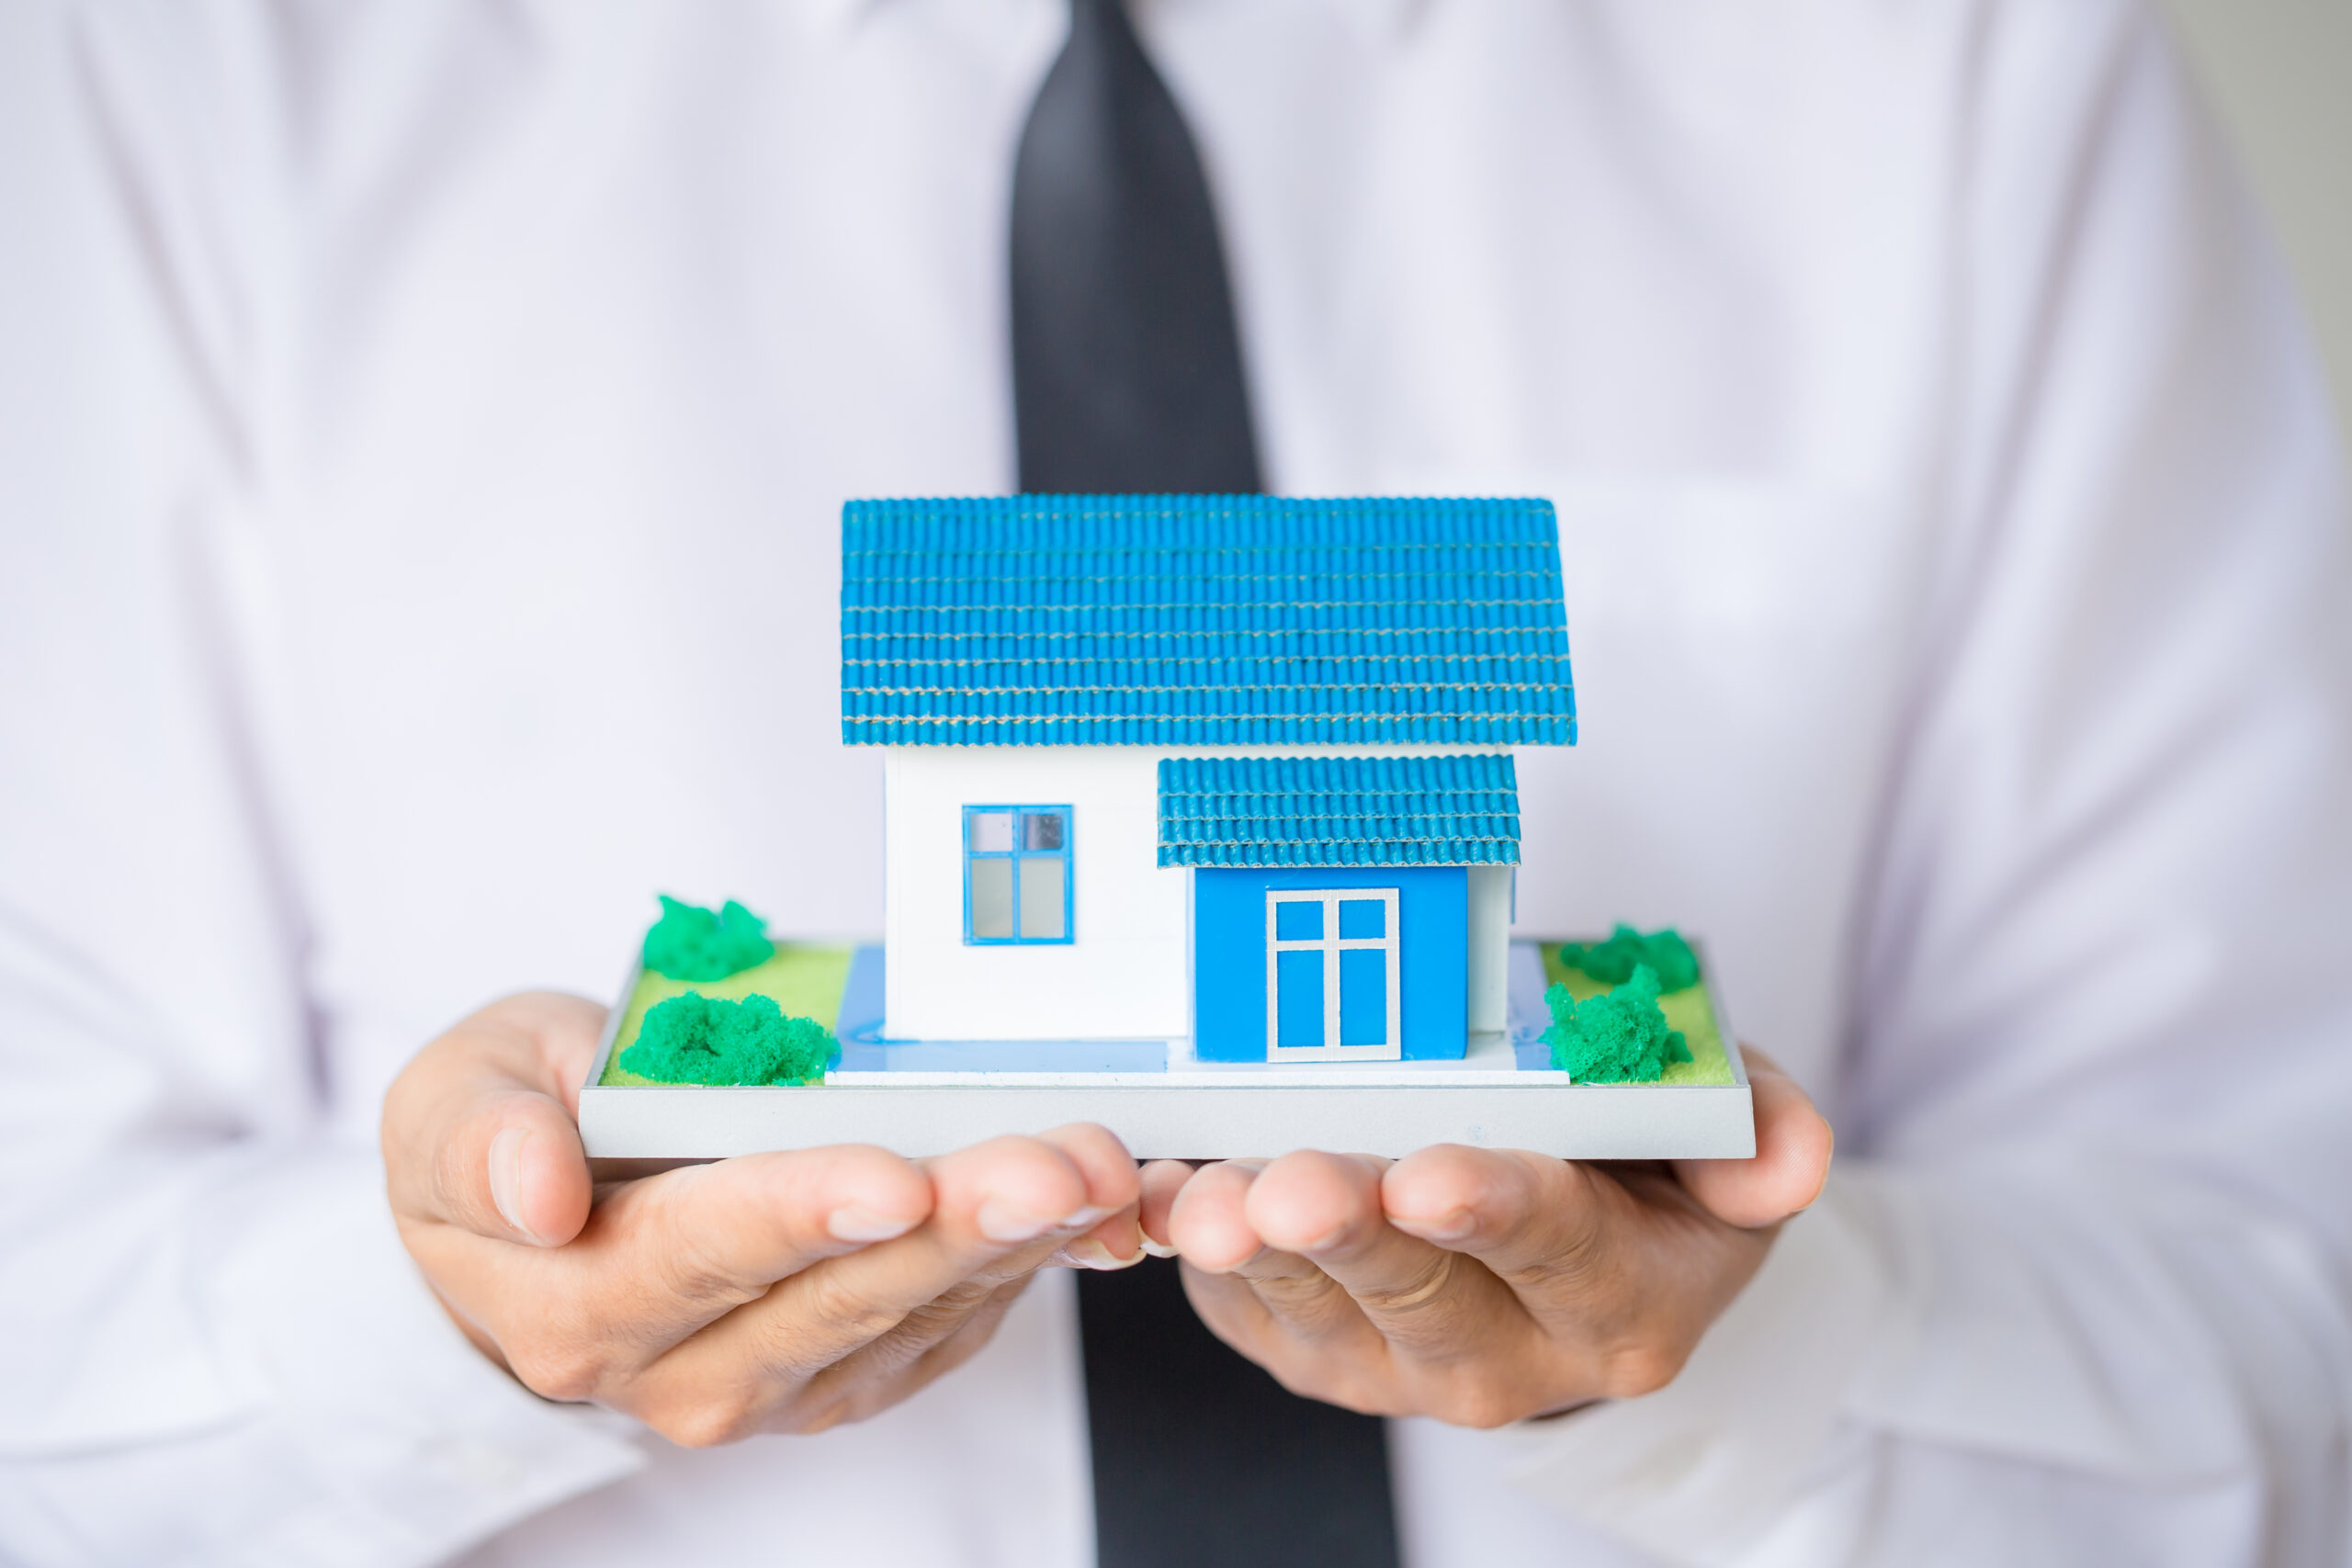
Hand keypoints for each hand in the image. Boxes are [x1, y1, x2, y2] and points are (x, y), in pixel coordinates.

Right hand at [382, 992, 1144, 1444]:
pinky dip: (1028, 1266)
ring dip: (1020, 1242)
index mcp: (580, 1299)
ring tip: (1101, 1167)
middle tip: (1058, 1163)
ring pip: (915, 1314)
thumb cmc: (507, 1129)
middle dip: (960, 1224)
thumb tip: (540, 1191)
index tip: (900, 1177)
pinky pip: (950, 1327)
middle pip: (842, 1295)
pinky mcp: (851, 1373)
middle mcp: (683, 1370)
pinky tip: (1092, 1206)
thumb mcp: (452, 1099)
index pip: (707, 1252)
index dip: (807, 1213)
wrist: (538, 1216)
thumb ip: (484, 1140)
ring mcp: (778, 1384)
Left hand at [1159, 1048, 1831, 1426]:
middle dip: (1351, 1234)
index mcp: (1622, 1303)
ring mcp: (1395, 1365)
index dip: (1495, 1212)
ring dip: (1252, 1250)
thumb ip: (1758, 1131)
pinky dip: (1192, 1257)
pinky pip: (1239, 1310)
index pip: (1559, 1253)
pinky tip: (1158, 1196)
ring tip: (1204, 1196)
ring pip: (1315, 1311)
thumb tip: (1787, 1161)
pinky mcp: (1307, 1348)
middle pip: (1419, 1294)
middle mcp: (1508, 1358)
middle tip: (1294, 1183)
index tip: (1432, 1177)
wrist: (1571, 1231)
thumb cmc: (1644, 1161)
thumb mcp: (1724, 1133)